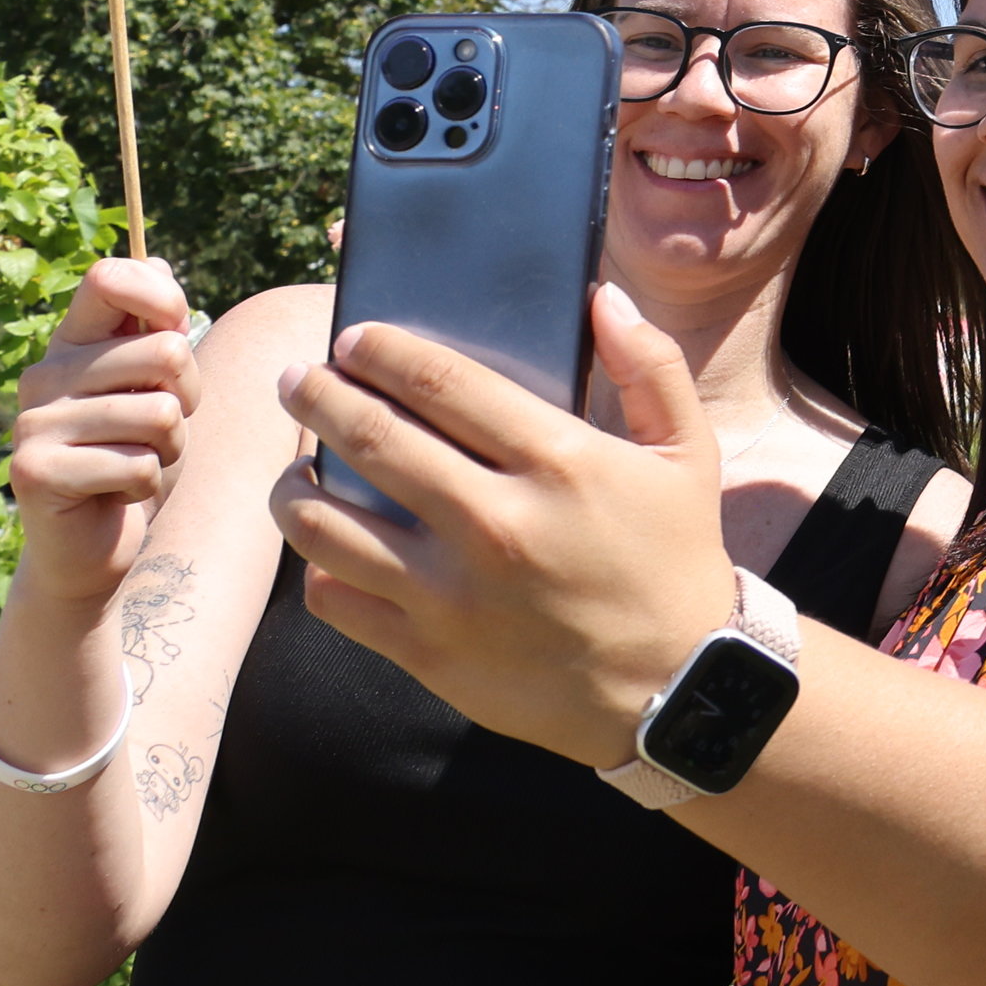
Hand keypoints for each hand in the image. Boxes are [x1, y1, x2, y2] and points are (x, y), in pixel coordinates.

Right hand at [7, 258, 204, 605]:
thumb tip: (159, 263)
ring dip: (169, 449)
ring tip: (134, 463)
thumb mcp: (157, 388)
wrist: (93, 547)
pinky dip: (144, 486)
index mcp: (72, 342)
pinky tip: (113, 494)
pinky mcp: (34, 471)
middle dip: (187, 397)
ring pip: (159, 414)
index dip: (163, 298)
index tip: (175, 335)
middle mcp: (43, 373)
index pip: (110, 277)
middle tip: (157, 429)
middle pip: (164, 351)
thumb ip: (156, 332)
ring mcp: (33, 422)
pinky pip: (138, 464)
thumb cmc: (134, 457)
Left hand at [265, 287, 732, 772]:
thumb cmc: (677, 560)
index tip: (354, 340)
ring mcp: (453, 595)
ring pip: (327, 526)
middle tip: (297, 380)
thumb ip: (651, 366)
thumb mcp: (689, 454)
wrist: (676, 689)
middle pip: (370, 440)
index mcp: (559, 462)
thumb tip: (601, 297)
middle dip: (318, 396)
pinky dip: (319, 568)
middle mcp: (495, 523)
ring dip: (295, 486)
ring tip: (296, 470)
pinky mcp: (428, 652)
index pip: (441, 382)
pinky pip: (336, 600)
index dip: (383, 351)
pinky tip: (330, 548)